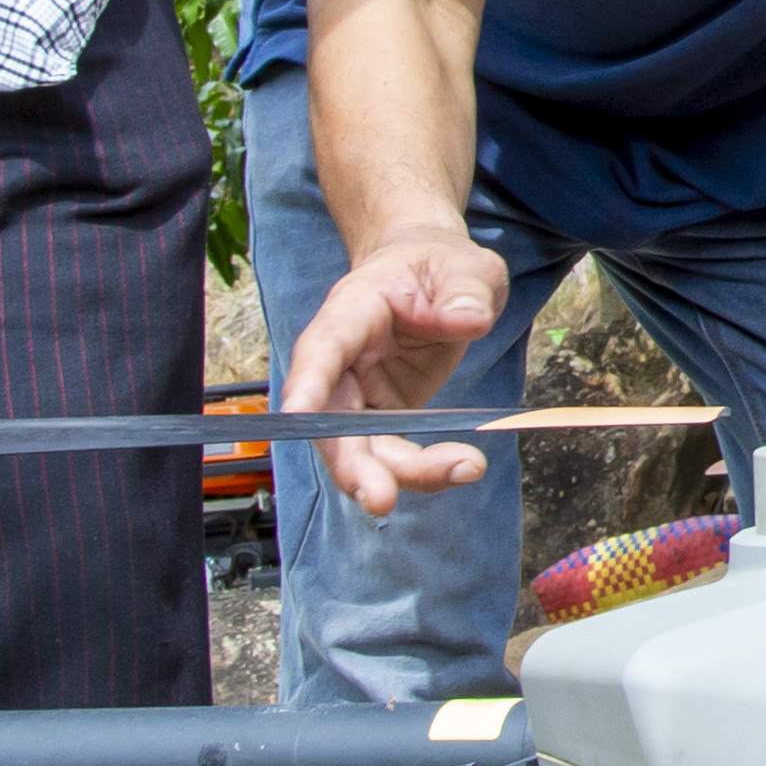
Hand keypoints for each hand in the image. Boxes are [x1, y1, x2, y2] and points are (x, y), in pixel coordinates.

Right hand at [277, 231, 506, 511]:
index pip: (321, 349)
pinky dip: (423, 469)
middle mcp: (344, 361)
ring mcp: (360, 394)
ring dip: (403, 474)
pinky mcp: (384, 416)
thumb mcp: (465, 265)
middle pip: (331, 420)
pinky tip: (462, 466)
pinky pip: (392, 455)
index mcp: (351, 312)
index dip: (306, 384)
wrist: (434, 277)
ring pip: (362, 450)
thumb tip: (469, 317)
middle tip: (382, 499)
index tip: (296, 417)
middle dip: (352, 465)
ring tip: (464, 468)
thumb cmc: (438, 266)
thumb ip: (465, 289)